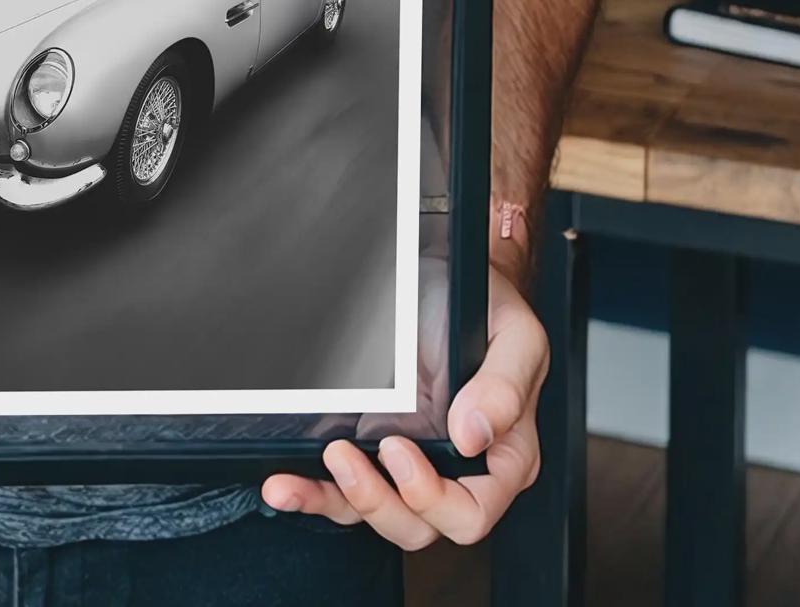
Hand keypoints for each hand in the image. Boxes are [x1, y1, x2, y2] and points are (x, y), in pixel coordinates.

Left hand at [259, 263, 547, 548]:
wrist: (443, 273)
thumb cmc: (485, 309)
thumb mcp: (515, 337)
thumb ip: (504, 389)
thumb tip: (473, 436)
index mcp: (498, 457)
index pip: (471, 513)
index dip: (433, 498)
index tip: (398, 450)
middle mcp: (453, 469)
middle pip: (417, 525)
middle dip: (376, 501)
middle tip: (346, 452)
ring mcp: (408, 461)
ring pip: (373, 515)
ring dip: (335, 500)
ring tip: (302, 474)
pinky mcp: (369, 447)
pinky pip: (340, 488)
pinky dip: (311, 490)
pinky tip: (284, 484)